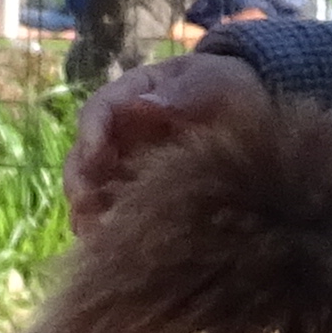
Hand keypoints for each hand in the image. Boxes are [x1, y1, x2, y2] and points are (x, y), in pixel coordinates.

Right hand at [65, 55, 271, 229]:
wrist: (252, 118)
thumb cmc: (231, 92)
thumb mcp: (216, 84)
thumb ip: (185, 92)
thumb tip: (143, 106)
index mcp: (132, 95)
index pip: (99, 111)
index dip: (91, 136)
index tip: (96, 159)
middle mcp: (118, 133)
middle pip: (83, 156)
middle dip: (80, 183)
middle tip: (87, 208)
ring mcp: (123, 166)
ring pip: (90, 190)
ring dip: (87, 213)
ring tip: (95, 236)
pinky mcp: (133, 196)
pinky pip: (110, 213)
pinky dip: (106, 230)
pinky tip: (111, 248)